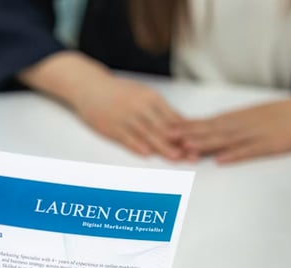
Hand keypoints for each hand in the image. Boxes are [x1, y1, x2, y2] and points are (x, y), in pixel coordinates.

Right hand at [72, 75, 186, 159]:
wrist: (89, 87)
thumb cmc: (118, 92)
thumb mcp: (141, 95)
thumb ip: (159, 110)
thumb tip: (180, 125)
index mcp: (151, 98)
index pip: (173, 118)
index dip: (188, 132)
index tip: (201, 143)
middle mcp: (140, 107)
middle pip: (164, 128)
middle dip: (180, 143)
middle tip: (194, 155)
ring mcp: (125, 117)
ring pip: (147, 134)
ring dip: (163, 147)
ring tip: (176, 157)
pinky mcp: (111, 127)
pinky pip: (126, 137)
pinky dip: (137, 145)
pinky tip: (146, 153)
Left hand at [169, 96, 290, 162]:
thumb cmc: (275, 116)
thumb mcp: (247, 116)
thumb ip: (224, 124)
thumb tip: (200, 131)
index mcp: (234, 118)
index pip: (204, 122)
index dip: (184, 127)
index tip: (164, 130)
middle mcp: (240, 125)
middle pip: (210, 130)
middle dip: (188, 135)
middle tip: (167, 139)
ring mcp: (254, 134)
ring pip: (226, 140)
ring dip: (207, 144)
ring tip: (188, 148)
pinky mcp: (269, 145)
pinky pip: (251, 150)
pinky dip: (236, 155)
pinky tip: (221, 160)